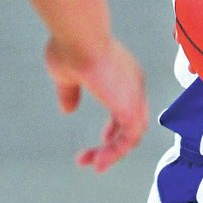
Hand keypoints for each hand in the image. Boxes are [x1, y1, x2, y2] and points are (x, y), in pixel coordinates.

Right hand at [44, 35, 148, 171]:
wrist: (80, 38)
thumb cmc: (71, 48)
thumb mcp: (67, 75)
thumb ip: (70, 93)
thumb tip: (67, 110)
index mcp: (124, 76)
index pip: (128, 107)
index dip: (117, 126)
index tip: (103, 137)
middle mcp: (134, 85)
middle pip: (134, 123)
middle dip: (115, 143)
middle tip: (95, 158)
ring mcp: (135, 95)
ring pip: (133, 134)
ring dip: (114, 153)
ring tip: (94, 164)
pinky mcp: (130, 107)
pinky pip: (129, 139)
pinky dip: (115, 152)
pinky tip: (98, 162)